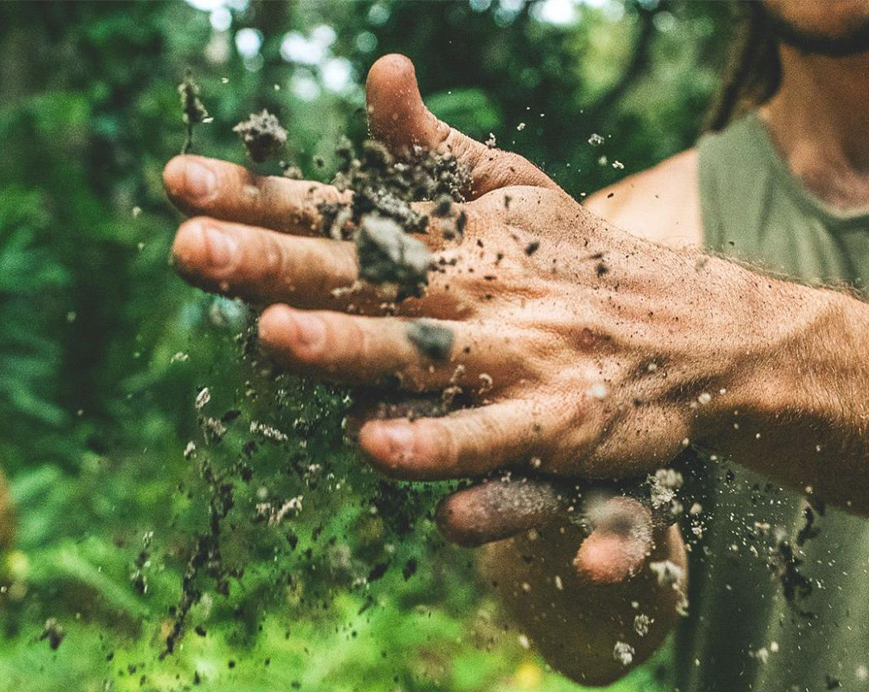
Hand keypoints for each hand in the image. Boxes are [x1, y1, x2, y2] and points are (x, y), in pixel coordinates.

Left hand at [165, 55, 755, 576]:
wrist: (695, 332)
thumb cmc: (578, 262)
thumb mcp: (509, 189)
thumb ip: (430, 147)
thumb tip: (380, 68)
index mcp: (447, 238)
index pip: (336, 211)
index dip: (256, 196)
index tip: (173, 180)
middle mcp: (472, 291)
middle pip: (358, 277)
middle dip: (271, 263)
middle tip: (188, 248)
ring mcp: (515, 356)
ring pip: (418, 355)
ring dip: (347, 348)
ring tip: (273, 338)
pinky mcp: (558, 422)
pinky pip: (491, 438)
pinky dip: (441, 444)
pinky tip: (379, 447)